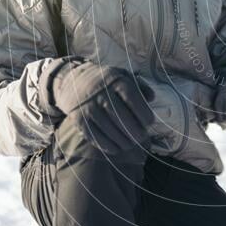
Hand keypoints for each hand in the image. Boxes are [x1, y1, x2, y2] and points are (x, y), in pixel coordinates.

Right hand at [39, 57, 155, 153]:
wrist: (73, 82)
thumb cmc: (106, 82)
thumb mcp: (123, 76)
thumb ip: (139, 86)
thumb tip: (151, 98)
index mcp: (115, 81)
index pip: (133, 99)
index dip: (143, 114)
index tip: (149, 122)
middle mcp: (101, 94)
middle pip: (122, 118)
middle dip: (135, 131)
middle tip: (141, 137)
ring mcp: (89, 107)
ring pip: (109, 129)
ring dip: (123, 141)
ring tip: (130, 144)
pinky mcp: (79, 119)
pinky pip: (95, 136)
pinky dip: (107, 145)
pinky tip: (116, 148)